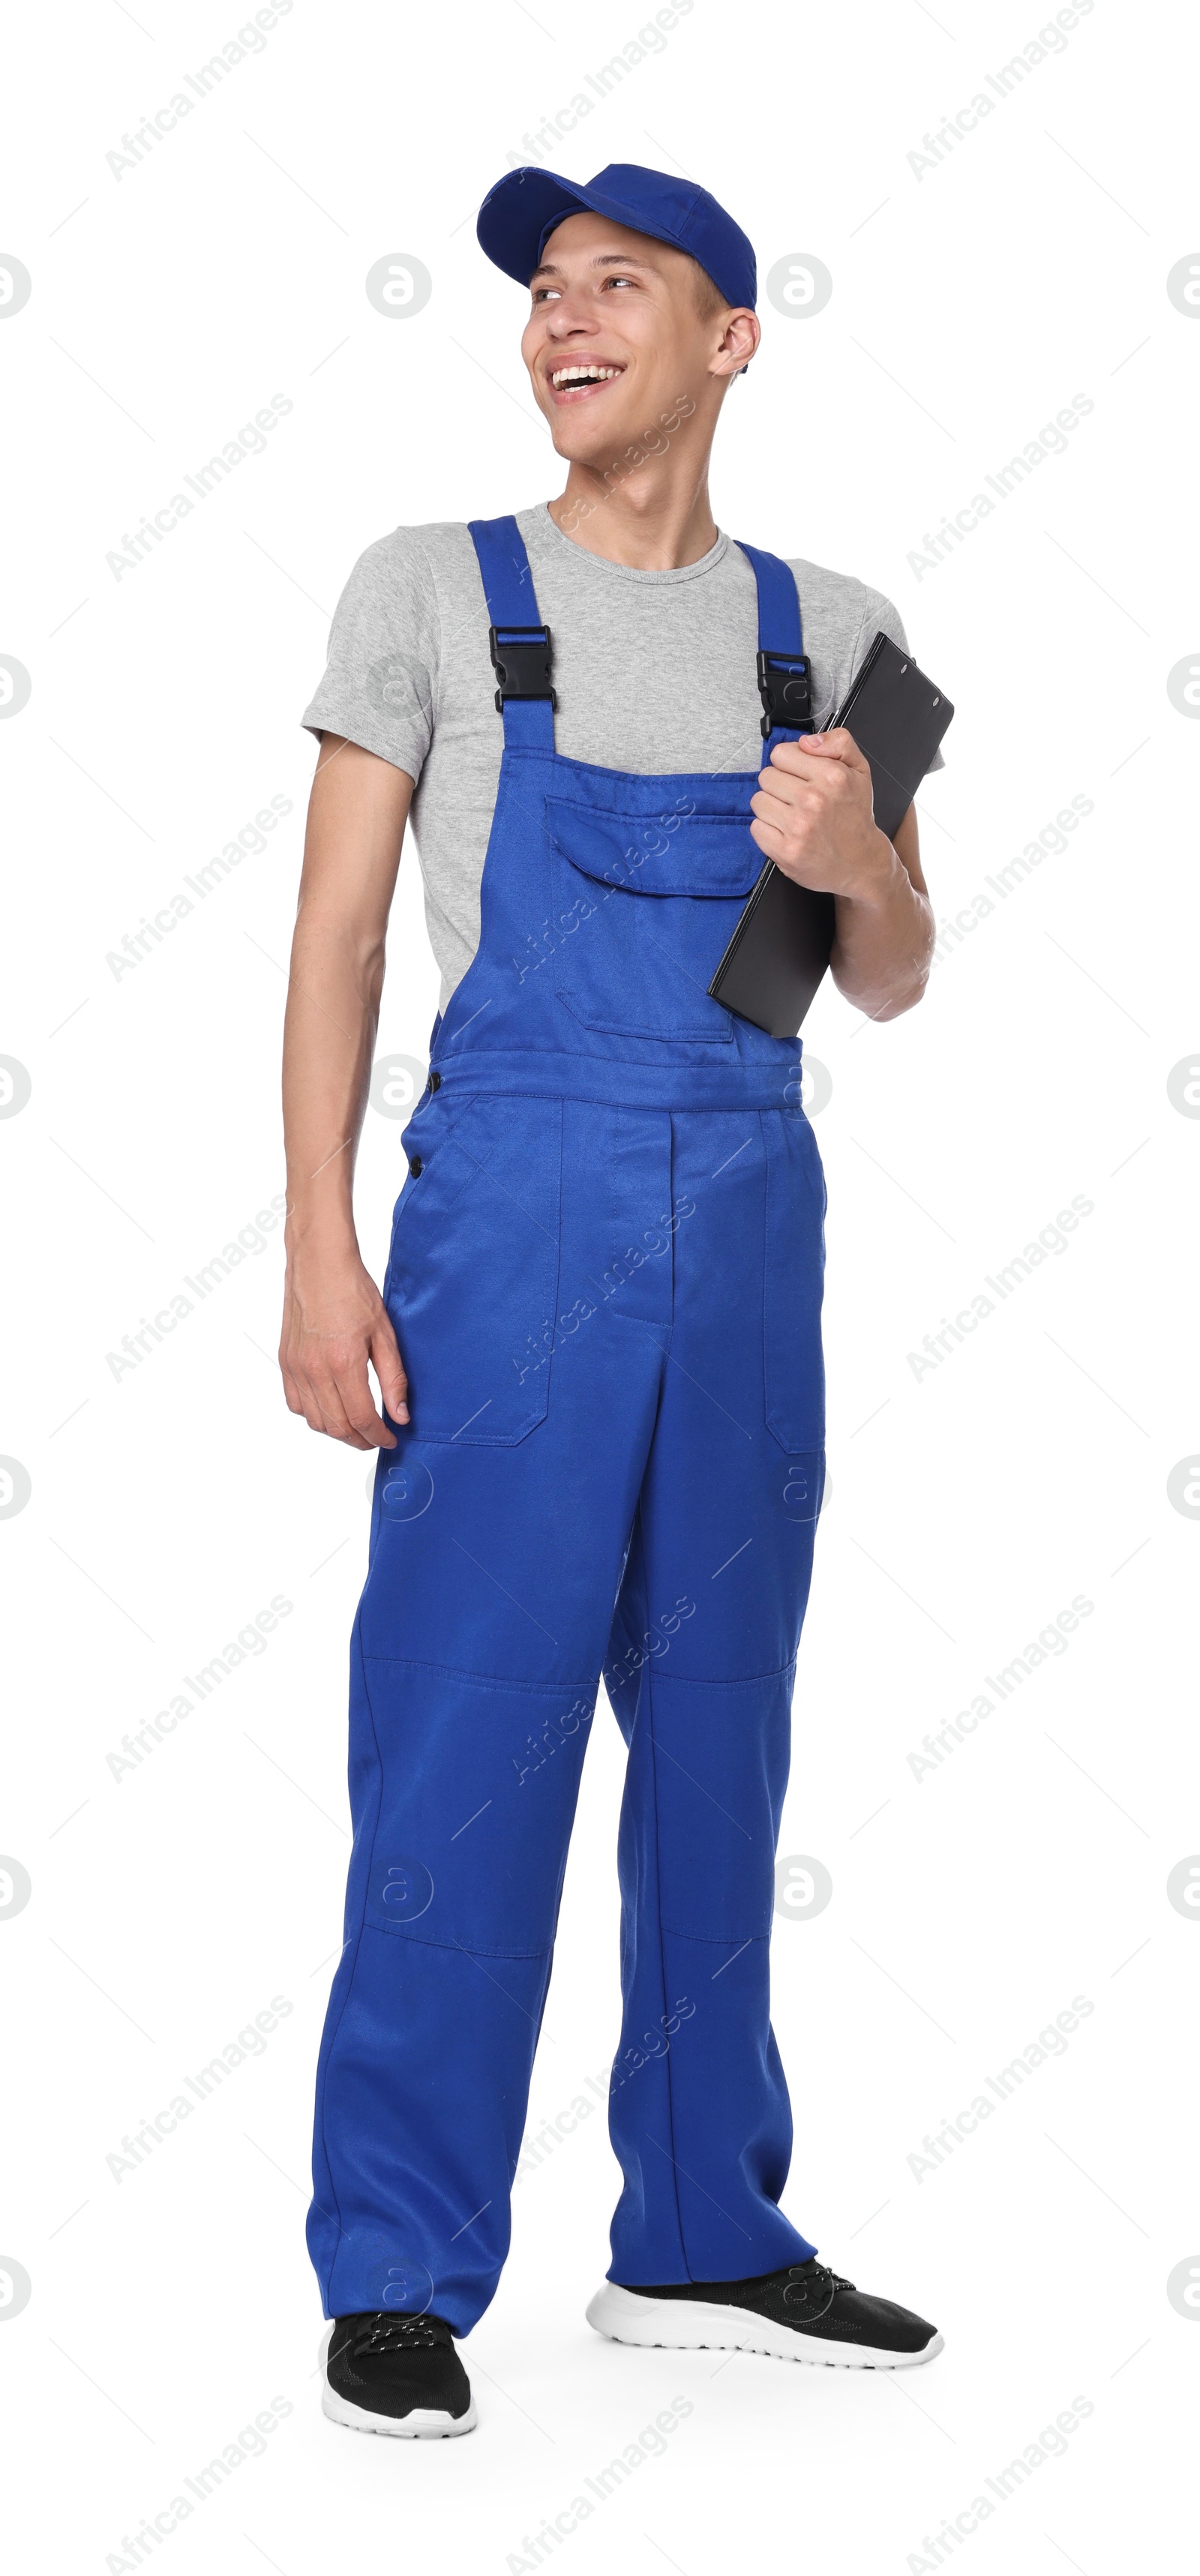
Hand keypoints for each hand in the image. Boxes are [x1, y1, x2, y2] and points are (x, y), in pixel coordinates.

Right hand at [279, 1238, 407, 1447]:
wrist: (319, 1264)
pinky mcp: (285, 1361)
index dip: (378, 1436)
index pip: (360, 1418)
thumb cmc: (353, 1291)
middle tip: (376, 1437)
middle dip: (359, 1440)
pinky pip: (295, 1403)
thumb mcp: (385, 1334)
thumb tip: (400, 1415)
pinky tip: (330, 1407)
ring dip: (337, 1430)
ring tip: (356, 1426)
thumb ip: (393, 1379)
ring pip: (314, 1420)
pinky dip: (314, 1414)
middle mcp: (314, 1370)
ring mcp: (295, 1367)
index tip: (390, 1439)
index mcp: (342, 1362)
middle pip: (336, 1426)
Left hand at [750, 728, 895, 904]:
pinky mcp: (786, 851)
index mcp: (831, 776)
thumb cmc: (855, 816)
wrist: (862, 863)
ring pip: (758, 801)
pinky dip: (767, 830)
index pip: (780, 754)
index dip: (788, 764)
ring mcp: (799, 827)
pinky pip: (756, 828)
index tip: (800, 776)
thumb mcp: (859, 770)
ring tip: (792, 817)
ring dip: (771, 808)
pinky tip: (787, 833)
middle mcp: (814, 800)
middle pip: (766, 776)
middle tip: (797, 799)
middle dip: (779, 786)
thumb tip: (807, 741)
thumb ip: (839, 742)